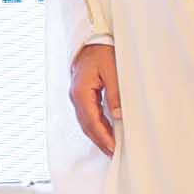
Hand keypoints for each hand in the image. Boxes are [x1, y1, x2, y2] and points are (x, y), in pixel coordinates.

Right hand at [70, 41, 121, 155]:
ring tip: (110, 147)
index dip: (103, 136)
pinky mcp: (81, 95)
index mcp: (81, 92)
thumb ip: (115, 93)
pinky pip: (87, 115)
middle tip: (113, 154)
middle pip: (86, 125)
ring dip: (97, 135)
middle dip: (100, 141)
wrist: (90, 39)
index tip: (113, 148)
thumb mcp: (112, 70)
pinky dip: (95, 126)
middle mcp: (76, 97)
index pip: (92, 121)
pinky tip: (105, 132)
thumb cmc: (101, 52)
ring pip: (85, 122)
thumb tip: (118, 115)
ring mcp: (76, 96)